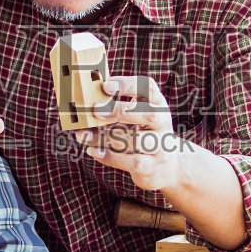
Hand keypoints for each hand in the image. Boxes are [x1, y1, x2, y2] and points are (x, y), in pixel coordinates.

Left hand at [73, 75, 184, 192]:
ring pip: (136, 140)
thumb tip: (84, 107)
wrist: (167, 166)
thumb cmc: (142, 135)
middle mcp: (163, 123)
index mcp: (158, 104)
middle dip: (120, 111)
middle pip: (149, 114)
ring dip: (106, 137)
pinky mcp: (153, 166)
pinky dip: (109, 156)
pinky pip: (131, 161)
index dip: (128, 84)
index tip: (106, 85)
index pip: (148, 88)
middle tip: (95, 110)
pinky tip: (93, 151)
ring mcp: (161, 146)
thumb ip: (116, 109)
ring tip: (84, 135)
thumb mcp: (136, 117)